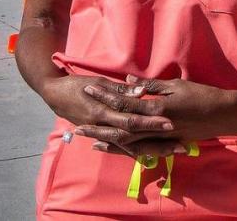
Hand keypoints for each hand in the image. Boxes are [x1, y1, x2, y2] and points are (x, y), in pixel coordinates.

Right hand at [41, 75, 173, 143]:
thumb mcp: (98, 81)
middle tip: (181, 144)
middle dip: (159, 141)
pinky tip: (153, 155)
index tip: (171, 123)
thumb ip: (120, 90)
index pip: (132, 119)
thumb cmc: (76, 84)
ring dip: (153, 150)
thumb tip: (141, 92)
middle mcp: (104, 127)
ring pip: (131, 147)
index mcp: (103, 111)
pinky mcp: (102, 135)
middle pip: (136, 138)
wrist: (54, 94)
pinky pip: (121, 148)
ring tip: (174, 151)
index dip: (151, 122)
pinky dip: (138, 152)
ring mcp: (103, 133)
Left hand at [73, 75, 236, 157]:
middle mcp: (156, 126)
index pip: (123, 102)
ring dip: (110, 143)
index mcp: (156, 107)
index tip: (87, 91)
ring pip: (130, 143)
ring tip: (91, 142)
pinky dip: (128, 150)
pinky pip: (144, 150)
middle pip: (121, 128)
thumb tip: (128, 82)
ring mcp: (162, 138)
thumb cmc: (202, 95)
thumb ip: (150, 86)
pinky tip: (117, 150)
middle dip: (99, 127)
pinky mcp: (168, 145)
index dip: (104, 96)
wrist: (226, 114)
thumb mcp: (176, 86)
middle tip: (78, 127)